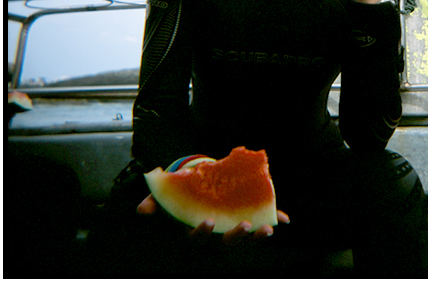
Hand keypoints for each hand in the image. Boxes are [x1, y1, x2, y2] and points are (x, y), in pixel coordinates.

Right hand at [137, 194, 289, 245]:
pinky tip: (285, 219)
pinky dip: (274, 218)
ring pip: (245, 236)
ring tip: (267, 229)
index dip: (202, 233)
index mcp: (196, 229)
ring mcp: (232, 226)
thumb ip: (155, 202)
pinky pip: (261, 219)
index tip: (207, 221)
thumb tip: (141, 210)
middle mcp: (216, 234)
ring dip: (257, 234)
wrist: (201, 183)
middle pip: (225, 243)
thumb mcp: (167, 196)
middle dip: (235, 237)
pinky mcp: (248, 215)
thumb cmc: (182, 191)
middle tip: (244, 226)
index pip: (198, 239)